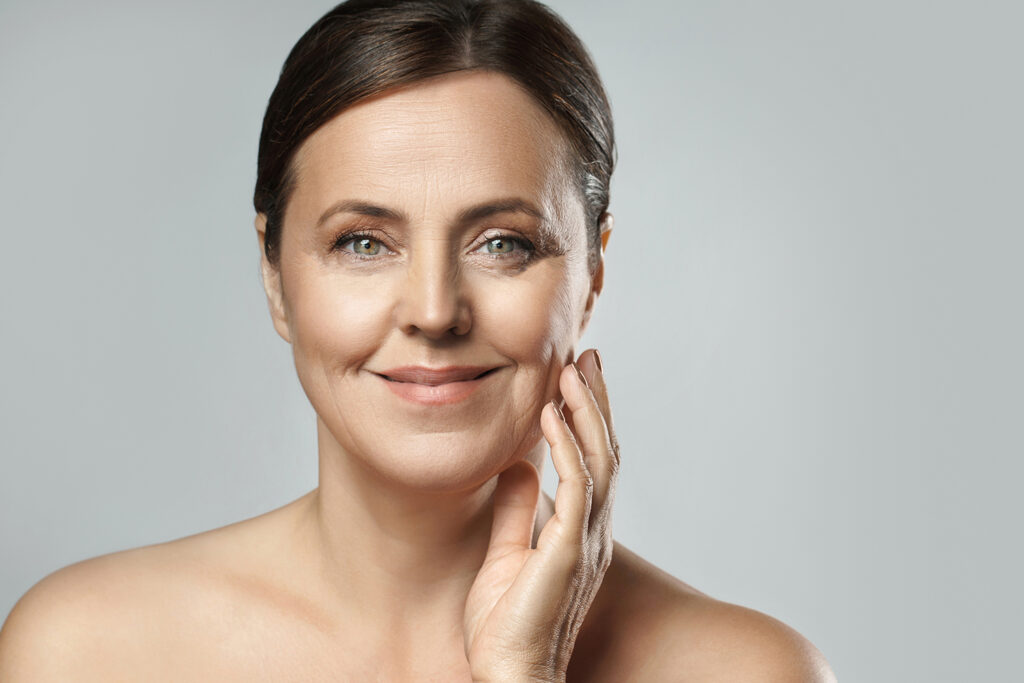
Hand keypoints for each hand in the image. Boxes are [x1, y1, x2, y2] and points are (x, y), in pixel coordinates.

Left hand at [463, 348, 619, 681]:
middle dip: (596, 402)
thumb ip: (518, 511)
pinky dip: (568, 446)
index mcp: (579, 531)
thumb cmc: (506, 627)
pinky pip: (577, 487)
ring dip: (586, 412)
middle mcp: (592, 531)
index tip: (577, 377)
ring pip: (598, 461)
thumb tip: (520, 467)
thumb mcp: (507, 554)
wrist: (510, 677)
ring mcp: (586, 540)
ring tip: (570, 370)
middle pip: (605, 452)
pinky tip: (552, 414)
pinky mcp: (570, 551)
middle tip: (587, 356)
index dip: (588, 418)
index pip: (592, 462)